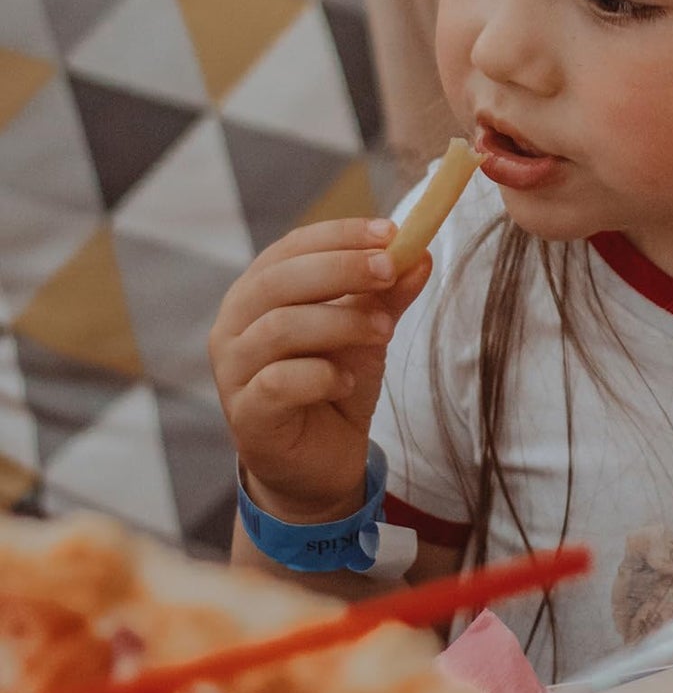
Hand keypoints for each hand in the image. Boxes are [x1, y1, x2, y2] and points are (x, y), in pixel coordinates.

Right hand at [209, 217, 431, 522]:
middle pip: (280, 280)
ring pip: (279, 327)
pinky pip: (278, 382)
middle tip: (390, 270)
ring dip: (341, 322)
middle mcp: (234, 324)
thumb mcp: (369, 328)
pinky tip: (347, 381)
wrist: (320, 461)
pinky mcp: (245, 415)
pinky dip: (320, 375)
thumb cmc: (335, 380)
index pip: (293, 246)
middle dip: (341, 269)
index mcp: (259, 290)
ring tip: (384, 331)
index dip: (340, 234)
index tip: (391, 231)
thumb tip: (420, 254)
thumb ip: (389, 293)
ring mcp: (232, 371)